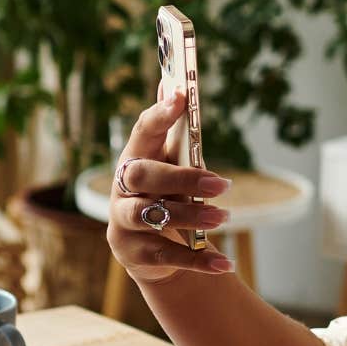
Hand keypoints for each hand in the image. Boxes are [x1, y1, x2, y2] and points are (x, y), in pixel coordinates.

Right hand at [107, 87, 234, 284]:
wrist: (151, 249)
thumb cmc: (164, 195)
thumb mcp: (169, 163)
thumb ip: (171, 130)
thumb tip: (170, 82)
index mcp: (133, 159)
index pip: (141, 132)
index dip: (158, 115)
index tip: (181, 97)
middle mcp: (121, 189)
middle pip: (142, 177)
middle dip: (182, 178)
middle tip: (222, 183)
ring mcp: (123, 222)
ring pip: (150, 216)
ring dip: (189, 216)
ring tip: (224, 217)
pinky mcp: (134, 253)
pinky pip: (166, 256)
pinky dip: (198, 261)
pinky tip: (225, 263)